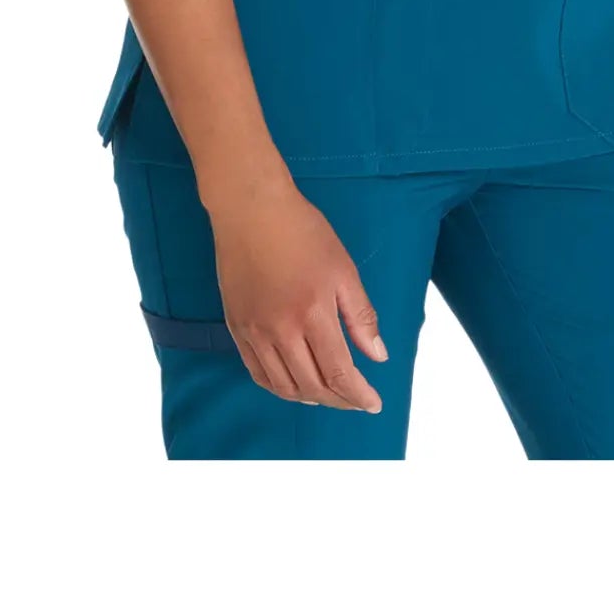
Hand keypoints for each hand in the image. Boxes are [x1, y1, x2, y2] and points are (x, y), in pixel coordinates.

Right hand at [205, 182, 388, 410]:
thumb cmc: (303, 231)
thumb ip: (360, 316)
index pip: (339, 372)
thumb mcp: (343, 269)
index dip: (358, 394)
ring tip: (329, 395)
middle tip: (355, 400)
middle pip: (312, 386)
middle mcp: (280, 331)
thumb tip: (378, 356)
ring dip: (310, 398)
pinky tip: (294, 384)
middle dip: (339, 400)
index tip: (374, 404)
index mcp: (313, 314)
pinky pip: (258, 373)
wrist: (251, 209)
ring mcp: (254, 332)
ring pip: (283, 386)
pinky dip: (279, 387)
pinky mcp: (236, 327)